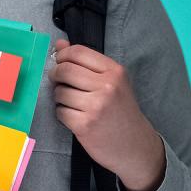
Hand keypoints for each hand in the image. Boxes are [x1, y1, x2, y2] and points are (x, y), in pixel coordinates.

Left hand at [49, 39, 164, 190]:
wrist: (135, 146)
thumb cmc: (121, 112)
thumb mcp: (113, 83)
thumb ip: (86, 63)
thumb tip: (59, 44)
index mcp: (115, 72)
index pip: (78, 52)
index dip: (62, 55)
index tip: (59, 62)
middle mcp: (107, 86)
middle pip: (65, 70)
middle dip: (55, 74)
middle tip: (58, 81)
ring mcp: (96, 106)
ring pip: (60, 92)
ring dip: (59, 97)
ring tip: (71, 103)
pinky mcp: (85, 125)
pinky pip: (60, 111)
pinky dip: (62, 113)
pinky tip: (74, 117)